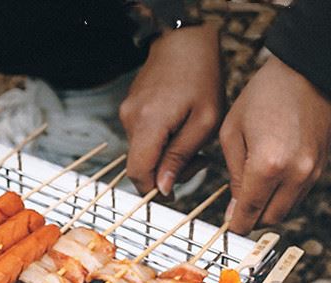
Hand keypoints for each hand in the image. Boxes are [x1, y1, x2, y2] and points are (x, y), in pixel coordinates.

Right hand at [120, 22, 222, 195]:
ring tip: (191, 141)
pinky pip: (141, 138)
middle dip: (165, 173)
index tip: (173, 194)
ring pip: (141, 153)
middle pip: (140, 166)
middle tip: (197, 162)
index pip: (138, 173)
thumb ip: (181, 156)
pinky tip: (179, 128)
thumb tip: (163, 188)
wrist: (184, 40)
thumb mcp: (204, 121)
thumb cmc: (202, 76)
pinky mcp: (128, 110)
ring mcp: (126, 114)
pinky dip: (159, 142)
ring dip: (164, 157)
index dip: (153, 190)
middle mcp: (131, 121)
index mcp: (149, 124)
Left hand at [220, 55, 330, 233]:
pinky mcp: (321, 165)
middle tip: (237, 210)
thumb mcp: (232, 135)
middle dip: (251, 219)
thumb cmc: (264, 96)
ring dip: (268, 209)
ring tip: (252, 193)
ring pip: (286, 210)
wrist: (305, 70)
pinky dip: (283, 196)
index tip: (227, 225)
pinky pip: (299, 194)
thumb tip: (234, 210)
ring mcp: (312, 170)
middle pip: (270, 219)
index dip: (235, 225)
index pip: (249, 213)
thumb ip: (233, 177)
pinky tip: (270, 181)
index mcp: (267, 166)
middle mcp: (294, 172)